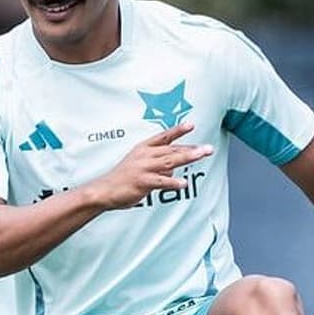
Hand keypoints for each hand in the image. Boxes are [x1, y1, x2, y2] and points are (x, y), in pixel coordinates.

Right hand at [89, 123, 212, 208]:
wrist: (105, 189)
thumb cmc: (124, 177)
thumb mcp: (140, 163)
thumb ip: (158, 163)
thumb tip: (174, 168)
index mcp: (143, 148)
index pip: (163, 137)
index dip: (178, 130)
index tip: (191, 125)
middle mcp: (145, 155)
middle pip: (172, 150)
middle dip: (191, 149)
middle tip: (208, 149)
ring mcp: (144, 168)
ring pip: (170, 162)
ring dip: (187, 158)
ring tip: (201, 156)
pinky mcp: (143, 182)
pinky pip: (161, 182)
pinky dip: (173, 182)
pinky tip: (184, 183)